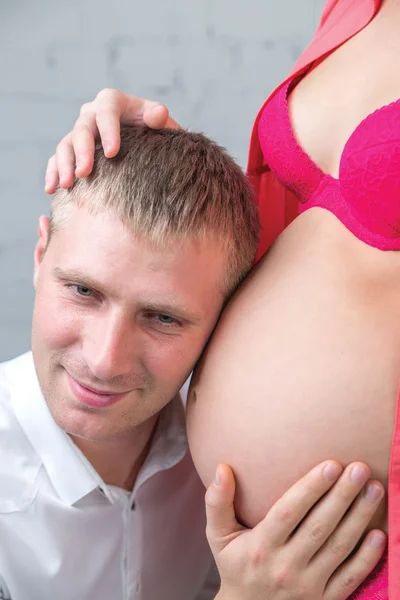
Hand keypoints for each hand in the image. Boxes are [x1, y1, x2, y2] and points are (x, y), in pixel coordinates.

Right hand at [45, 88, 179, 193]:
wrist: (148, 147)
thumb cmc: (156, 134)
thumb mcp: (161, 124)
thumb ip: (158, 118)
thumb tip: (158, 115)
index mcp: (112, 103)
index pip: (107, 110)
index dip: (108, 130)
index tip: (112, 153)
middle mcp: (91, 114)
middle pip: (82, 129)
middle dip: (82, 152)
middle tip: (84, 173)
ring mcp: (79, 132)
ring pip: (65, 145)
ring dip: (64, 165)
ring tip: (67, 185)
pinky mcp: (71, 150)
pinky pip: (57, 159)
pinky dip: (53, 173)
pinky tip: (52, 190)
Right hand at [206, 461, 385, 599]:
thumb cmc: (236, 566)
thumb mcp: (218, 536)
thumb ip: (217, 502)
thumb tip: (221, 468)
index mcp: (260, 546)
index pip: (289, 512)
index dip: (311, 488)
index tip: (331, 464)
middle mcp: (285, 566)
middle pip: (319, 527)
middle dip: (342, 496)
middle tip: (361, 468)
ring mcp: (308, 587)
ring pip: (339, 548)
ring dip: (360, 518)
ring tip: (375, 490)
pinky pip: (350, 578)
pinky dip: (367, 557)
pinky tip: (379, 533)